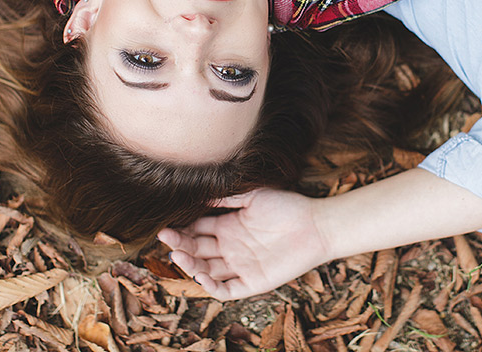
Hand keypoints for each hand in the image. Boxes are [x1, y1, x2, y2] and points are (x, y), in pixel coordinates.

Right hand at [157, 188, 330, 300]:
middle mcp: (232, 247)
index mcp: (229, 227)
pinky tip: (200, 275)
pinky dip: (211, 286)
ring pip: (207, 271)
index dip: (181, 230)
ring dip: (190, 265)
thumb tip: (198, 192)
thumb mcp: (253, 195)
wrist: (316, 224)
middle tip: (166, 237)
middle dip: (180, 246)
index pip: (197, 231)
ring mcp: (241, 266)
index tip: (166, 225)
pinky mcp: (253, 282)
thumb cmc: (287, 206)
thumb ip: (226, 197)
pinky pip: (226, 289)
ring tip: (177, 255)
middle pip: (197, 251)